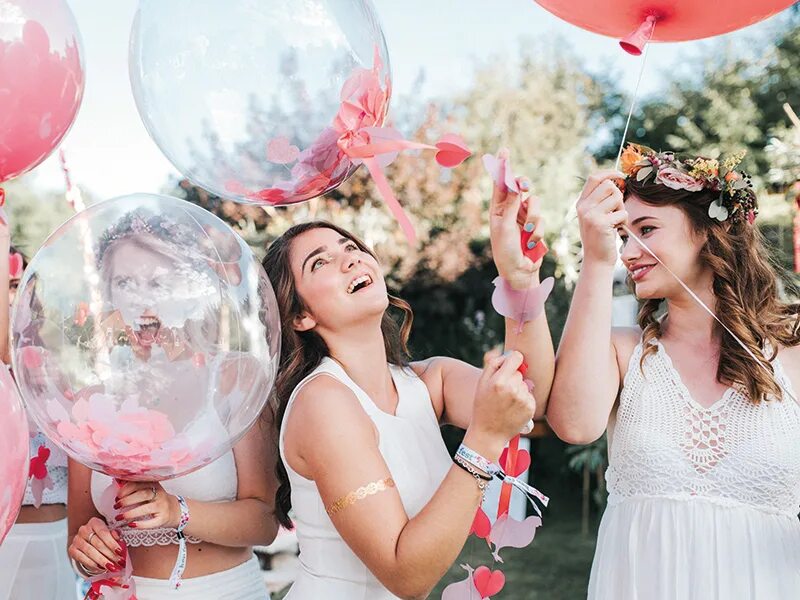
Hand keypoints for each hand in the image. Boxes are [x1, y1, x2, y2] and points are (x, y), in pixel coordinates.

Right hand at [68, 517, 125, 575]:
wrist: (88, 540)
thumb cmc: (103, 536)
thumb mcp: (110, 532)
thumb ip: (115, 535)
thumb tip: (119, 540)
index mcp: (95, 522)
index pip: (104, 533)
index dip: (112, 543)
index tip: (120, 552)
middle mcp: (84, 529)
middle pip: (98, 544)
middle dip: (110, 554)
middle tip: (118, 562)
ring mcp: (76, 540)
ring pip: (90, 552)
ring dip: (102, 561)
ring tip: (111, 567)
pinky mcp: (72, 549)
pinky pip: (82, 559)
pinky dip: (92, 565)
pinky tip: (101, 568)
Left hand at [114, 481, 180, 529]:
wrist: (175, 510)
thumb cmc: (157, 500)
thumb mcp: (149, 490)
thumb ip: (135, 486)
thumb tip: (118, 481)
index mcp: (154, 485)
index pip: (139, 483)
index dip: (126, 489)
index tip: (117, 496)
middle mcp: (159, 494)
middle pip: (143, 494)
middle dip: (127, 500)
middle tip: (116, 506)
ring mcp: (162, 506)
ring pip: (146, 508)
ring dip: (130, 513)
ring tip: (119, 517)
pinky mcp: (163, 518)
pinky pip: (152, 522)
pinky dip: (141, 524)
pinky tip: (132, 525)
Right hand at [466, 349, 535, 459]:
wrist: (488, 433)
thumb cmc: (483, 406)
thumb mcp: (482, 383)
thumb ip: (494, 364)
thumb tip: (509, 355)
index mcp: (499, 381)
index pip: (516, 357)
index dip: (513, 360)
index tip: (510, 365)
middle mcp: (513, 389)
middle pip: (520, 373)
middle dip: (512, 378)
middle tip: (501, 392)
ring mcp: (523, 399)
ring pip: (525, 384)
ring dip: (518, 390)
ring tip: (506, 402)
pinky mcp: (531, 408)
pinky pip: (530, 395)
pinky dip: (524, 400)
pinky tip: (513, 408)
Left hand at [489, 150, 542, 289]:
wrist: (519, 272)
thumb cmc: (506, 251)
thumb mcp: (505, 227)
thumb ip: (511, 205)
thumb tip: (513, 183)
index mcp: (497, 209)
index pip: (500, 184)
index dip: (503, 167)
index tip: (504, 150)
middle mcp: (510, 210)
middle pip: (520, 187)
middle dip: (523, 186)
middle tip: (524, 188)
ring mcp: (524, 217)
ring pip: (534, 202)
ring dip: (532, 218)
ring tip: (527, 234)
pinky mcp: (536, 225)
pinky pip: (541, 218)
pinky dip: (537, 231)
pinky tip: (531, 243)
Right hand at [576, 170, 626, 266]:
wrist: (596, 259)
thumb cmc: (600, 236)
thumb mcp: (594, 215)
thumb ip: (600, 199)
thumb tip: (616, 180)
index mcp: (581, 203)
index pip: (594, 178)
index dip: (609, 173)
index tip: (620, 175)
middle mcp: (584, 207)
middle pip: (609, 185)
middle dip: (618, 195)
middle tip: (616, 209)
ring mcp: (591, 215)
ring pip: (617, 197)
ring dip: (621, 208)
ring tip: (615, 220)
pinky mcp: (601, 224)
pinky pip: (622, 212)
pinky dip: (623, 220)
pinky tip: (616, 229)